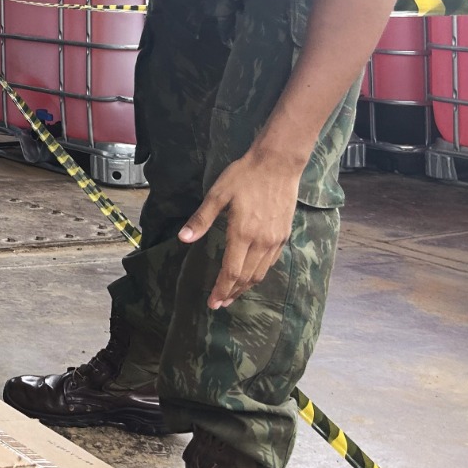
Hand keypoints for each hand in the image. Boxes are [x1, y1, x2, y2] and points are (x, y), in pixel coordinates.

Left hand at [178, 149, 301, 308]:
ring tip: (233, 294)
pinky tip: (251, 274)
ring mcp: (275, 239)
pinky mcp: (284, 235)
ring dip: (246, 287)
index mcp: (242, 233)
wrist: (278, 164)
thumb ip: (201, 219)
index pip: (231, 271)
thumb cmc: (244, 176)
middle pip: (246, 277)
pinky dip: (259, 274)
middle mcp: (261, 241)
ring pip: (260, 273)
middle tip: (219, 303)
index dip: (221, 289)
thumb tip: (183, 239)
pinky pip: (271, 262)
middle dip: (232, 293)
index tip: (212, 303)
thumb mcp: (217, 195)